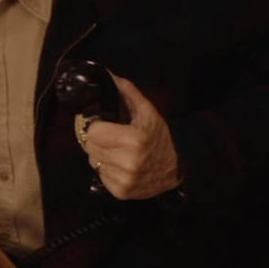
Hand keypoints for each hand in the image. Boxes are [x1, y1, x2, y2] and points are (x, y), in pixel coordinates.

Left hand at [82, 73, 181, 199]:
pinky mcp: (121, 193)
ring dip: (100, 154)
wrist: (178, 168)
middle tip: (111, 136)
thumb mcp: (147, 111)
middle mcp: (128, 163)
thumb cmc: (160, 136)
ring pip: (93, 161)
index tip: (103, 123)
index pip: (93, 132)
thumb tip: (106, 74)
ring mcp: (124, 181)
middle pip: (90, 146)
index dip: (96, 125)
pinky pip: (100, 175)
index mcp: (134, 140)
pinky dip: (106, 169)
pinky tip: (120, 164)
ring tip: (117, 150)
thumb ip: (126, 92)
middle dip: (97, 139)